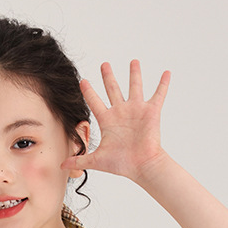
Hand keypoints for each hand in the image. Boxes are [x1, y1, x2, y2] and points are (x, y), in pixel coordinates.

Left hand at [61, 59, 170, 181]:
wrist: (142, 166)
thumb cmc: (122, 164)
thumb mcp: (96, 160)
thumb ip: (79, 159)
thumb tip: (61, 166)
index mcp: (108, 120)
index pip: (94, 101)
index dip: (88, 91)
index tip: (82, 80)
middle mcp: (121, 112)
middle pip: (113, 89)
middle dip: (108, 76)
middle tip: (104, 64)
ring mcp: (136, 111)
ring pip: (135, 87)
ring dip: (134, 74)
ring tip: (133, 61)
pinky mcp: (151, 112)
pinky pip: (159, 95)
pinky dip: (163, 84)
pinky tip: (166, 73)